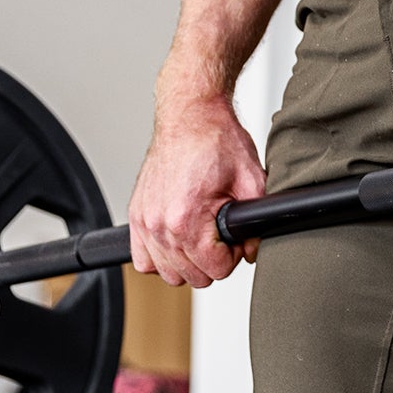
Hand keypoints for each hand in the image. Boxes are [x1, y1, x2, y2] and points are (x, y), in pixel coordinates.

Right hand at [129, 94, 266, 286]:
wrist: (191, 115)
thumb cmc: (216, 140)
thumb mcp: (252, 180)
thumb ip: (255, 223)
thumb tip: (253, 250)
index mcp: (186, 218)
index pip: (215, 270)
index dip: (234, 256)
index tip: (236, 238)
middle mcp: (159, 223)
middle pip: (192, 277)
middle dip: (214, 259)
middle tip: (223, 233)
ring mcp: (144, 221)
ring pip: (168, 273)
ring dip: (189, 261)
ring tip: (204, 234)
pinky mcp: (136, 216)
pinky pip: (144, 260)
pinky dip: (162, 256)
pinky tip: (180, 239)